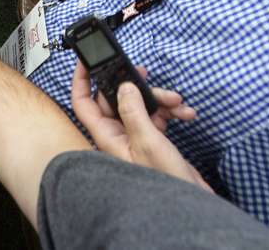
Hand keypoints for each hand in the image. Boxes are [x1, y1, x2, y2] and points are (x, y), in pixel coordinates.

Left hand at [69, 61, 209, 191]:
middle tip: (146, 74)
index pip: (83, 103)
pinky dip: (171, 112)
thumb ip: (133, 110)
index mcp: (106, 136)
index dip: (81, 80)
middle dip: (134, 86)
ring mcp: (135, 138)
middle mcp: (117, 136)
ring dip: (160, 100)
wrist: (187, 207)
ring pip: (140, 105)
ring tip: (177, 102)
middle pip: (117, 99)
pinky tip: (185, 113)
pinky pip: (157, 117)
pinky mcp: (153, 141)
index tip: (84, 61)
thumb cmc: (163, 182)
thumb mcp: (147, 141)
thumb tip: (124, 86)